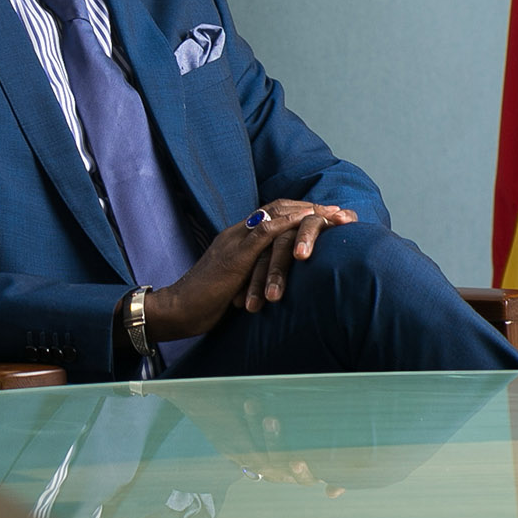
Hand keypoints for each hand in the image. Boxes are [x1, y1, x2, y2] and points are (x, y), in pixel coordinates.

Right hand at [142, 200, 355, 341]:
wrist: (178, 310)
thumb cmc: (205, 303)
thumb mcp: (236, 284)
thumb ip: (254, 276)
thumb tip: (276, 283)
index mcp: (237, 238)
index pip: (272, 215)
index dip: (300, 212)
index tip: (327, 215)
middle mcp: (237, 232)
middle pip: (279, 208)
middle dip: (312, 207)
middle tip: (340, 211)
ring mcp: (235, 241)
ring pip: (275, 214)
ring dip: (307, 212)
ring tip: (333, 214)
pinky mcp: (235, 256)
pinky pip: (264, 232)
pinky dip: (288, 224)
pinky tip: (307, 222)